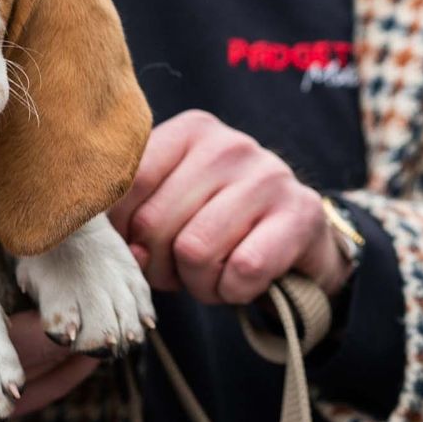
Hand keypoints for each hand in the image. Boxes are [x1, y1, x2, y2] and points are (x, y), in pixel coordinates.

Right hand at [0, 185, 96, 421]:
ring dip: (73, 361)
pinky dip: (50, 384)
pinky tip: (73, 369)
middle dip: (72, 329)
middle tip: (118, 298)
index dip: (12, 278)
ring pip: (32, 390)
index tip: (40, 236)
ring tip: (119, 331)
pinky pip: (18, 406)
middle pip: (24, 358)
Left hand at [109, 110, 352, 306]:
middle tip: (176, 270)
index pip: (129, 182)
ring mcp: (269, 176)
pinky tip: (239, 282)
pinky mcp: (301, 214)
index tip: (135, 245)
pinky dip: (232, 291)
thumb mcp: (172, 201)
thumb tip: (129, 250)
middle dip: (157, 265)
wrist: (299, 236)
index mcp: (190, 131)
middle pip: (156, 222)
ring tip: (209, 277)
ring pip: (195, 250)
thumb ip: (136, 213)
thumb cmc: (217, 219)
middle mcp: (230, 145)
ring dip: (195, 283)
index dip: (121, 229)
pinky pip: (242, 269)